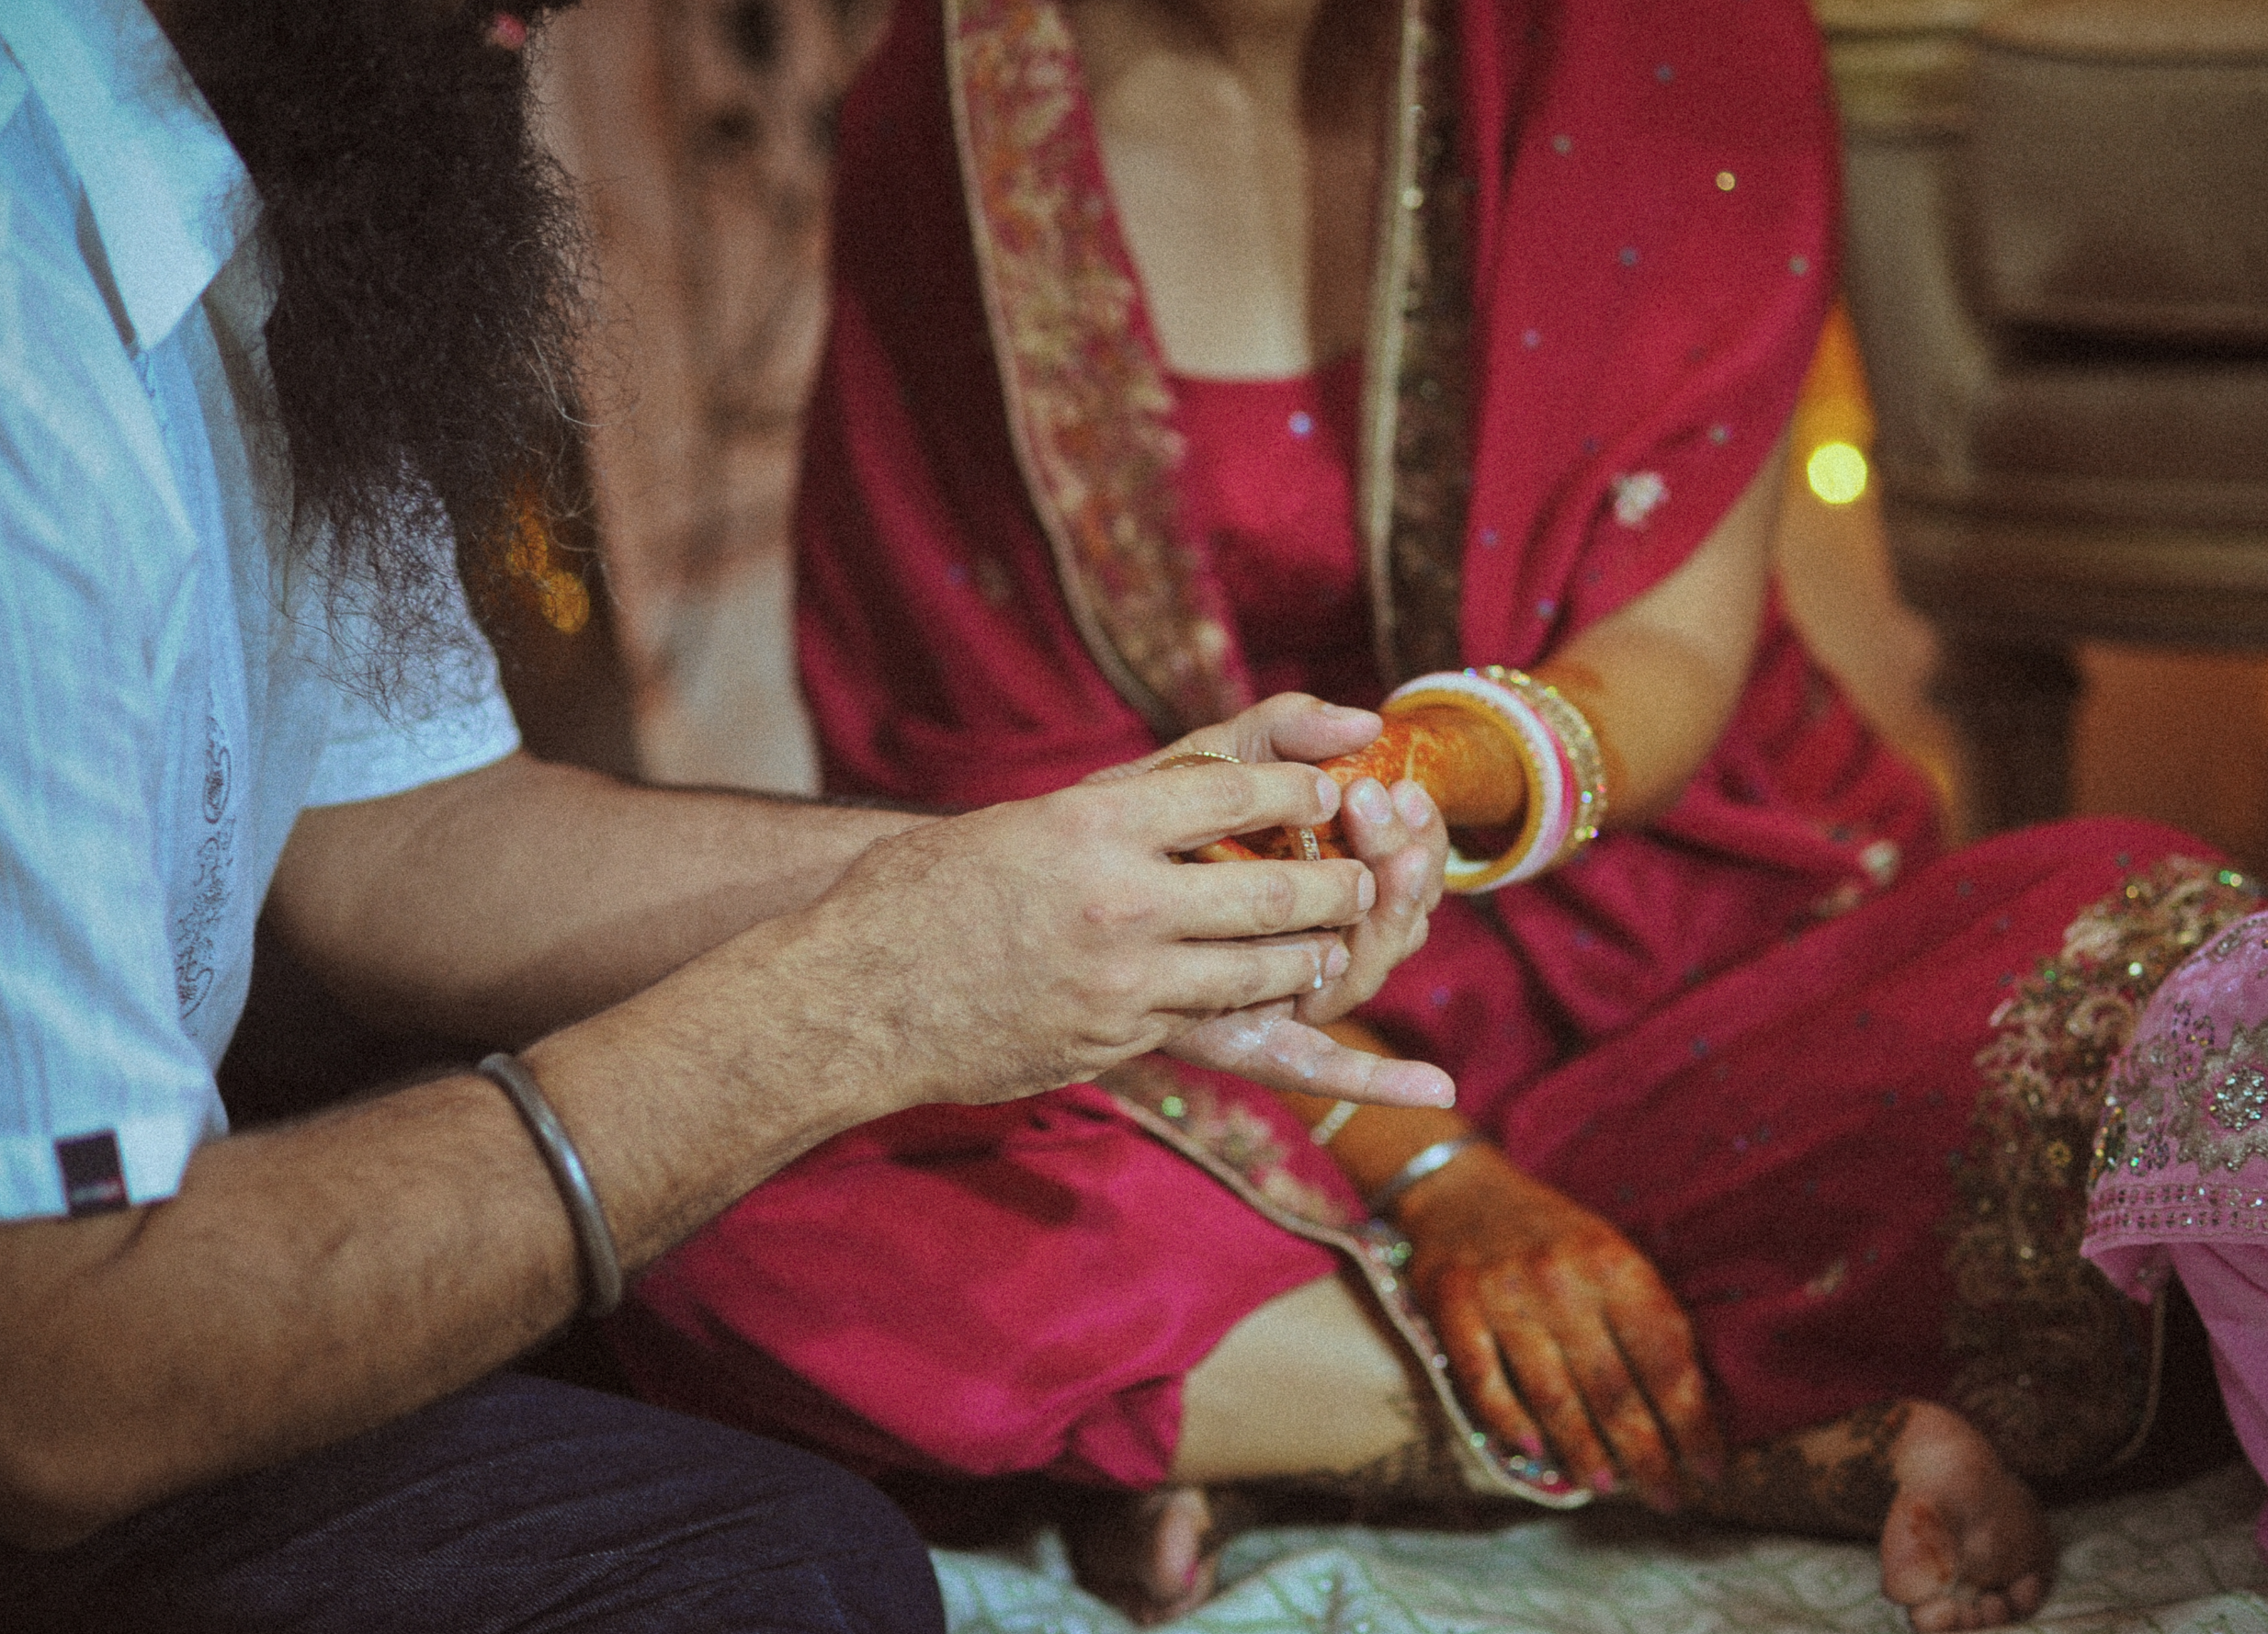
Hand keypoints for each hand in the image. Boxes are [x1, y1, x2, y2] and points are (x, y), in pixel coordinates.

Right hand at [773, 750, 1452, 1114]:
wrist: (851, 998)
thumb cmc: (926, 892)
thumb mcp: (1024, 820)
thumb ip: (1121, 808)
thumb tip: (1218, 790)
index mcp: (1093, 826)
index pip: (1233, 789)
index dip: (1298, 786)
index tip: (1330, 787)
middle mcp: (1119, 901)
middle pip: (1274, 888)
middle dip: (1335, 884)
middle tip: (1361, 879)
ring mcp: (1122, 982)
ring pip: (1261, 971)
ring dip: (1311, 958)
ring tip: (1333, 946)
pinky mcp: (1115, 1043)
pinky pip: (1208, 1025)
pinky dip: (1250, 1013)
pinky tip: (1273, 1005)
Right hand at [1397, 1145, 1721, 1507]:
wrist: (1460, 1186)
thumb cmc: (1551, 1232)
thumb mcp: (1610, 1252)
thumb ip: (1646, 1315)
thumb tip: (1692, 1403)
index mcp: (1613, 1262)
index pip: (1666, 1358)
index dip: (1693, 1421)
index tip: (1711, 1468)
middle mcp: (1560, 1277)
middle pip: (1613, 1387)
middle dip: (1646, 1453)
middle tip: (1666, 1497)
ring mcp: (1503, 1291)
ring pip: (1552, 1392)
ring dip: (1584, 1449)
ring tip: (1607, 1485)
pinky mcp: (1453, 1304)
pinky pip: (1484, 1379)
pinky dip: (1509, 1420)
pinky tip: (1533, 1450)